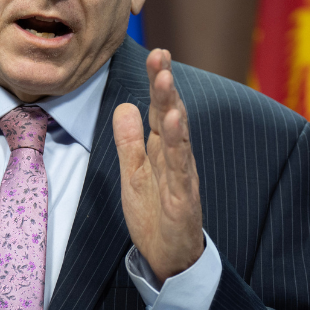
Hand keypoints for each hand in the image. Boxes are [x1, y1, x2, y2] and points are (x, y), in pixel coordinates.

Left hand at [113, 49, 203, 283]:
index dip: (157, 81)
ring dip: (172, 106)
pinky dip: (178, 144)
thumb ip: (130, 140)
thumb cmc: (154, 213)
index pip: (160, 109)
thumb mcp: (134, 172)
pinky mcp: (183, 197)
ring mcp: (182, 176)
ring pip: (177, 136)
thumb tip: (126, 104)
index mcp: (162, 149)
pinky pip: (180, 167)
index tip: (155, 52)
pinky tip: (175, 123)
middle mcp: (176, 156)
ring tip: (165, 80)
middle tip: (160, 54)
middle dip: (165, 83)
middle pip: (171, 114)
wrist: (169, 256)